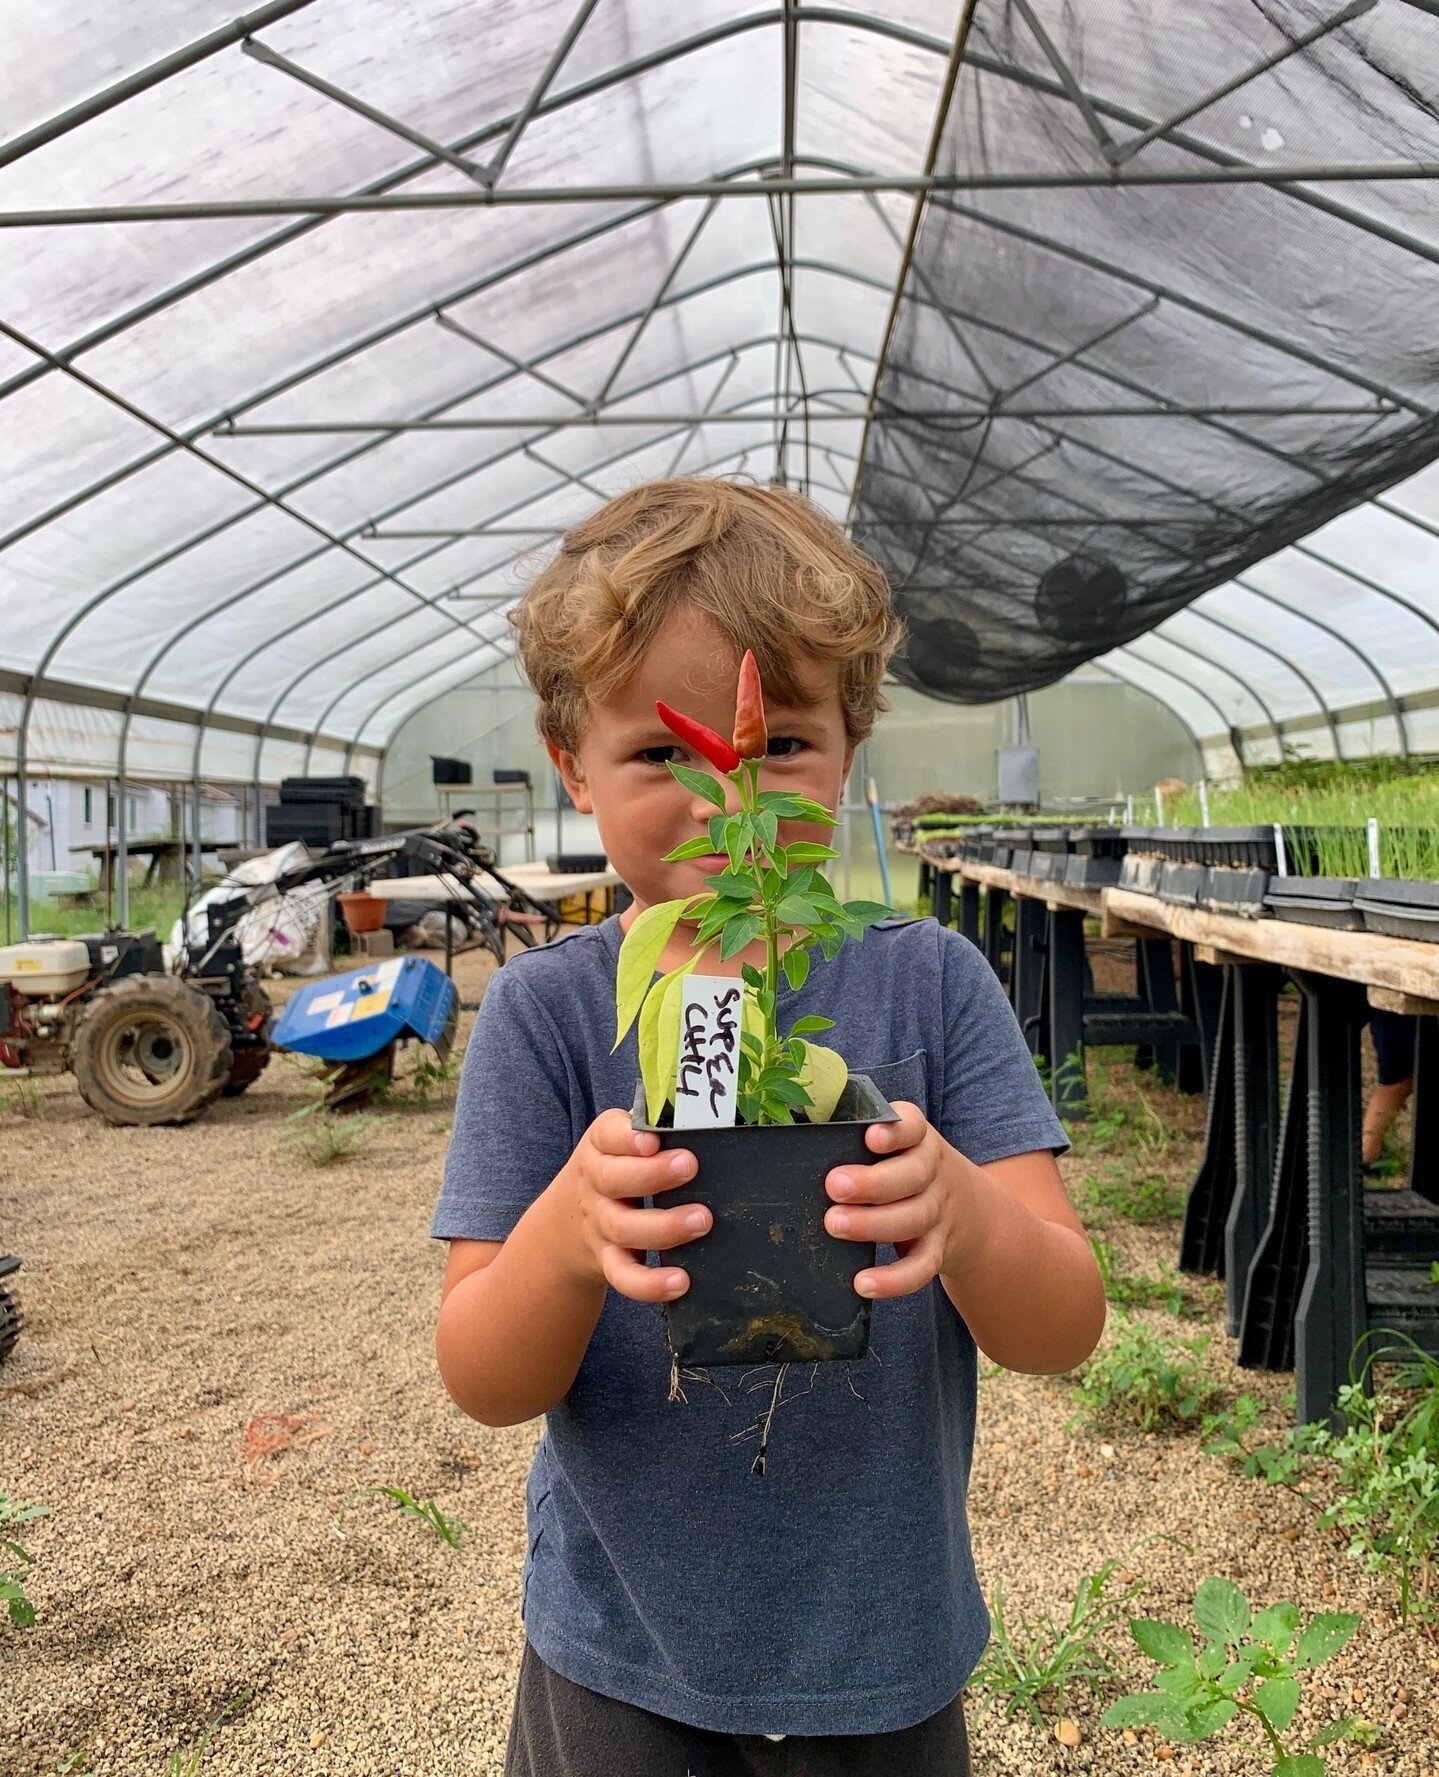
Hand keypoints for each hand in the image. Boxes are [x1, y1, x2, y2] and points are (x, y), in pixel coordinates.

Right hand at [558, 1109, 709, 1303]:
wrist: (566, 1224)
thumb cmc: (616, 1169)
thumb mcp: (620, 1142)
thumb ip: (655, 1128)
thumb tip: (710, 1116)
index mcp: (600, 1146)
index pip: (607, 1137)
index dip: (628, 1138)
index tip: (653, 1139)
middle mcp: (595, 1185)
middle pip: (613, 1180)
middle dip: (653, 1174)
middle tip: (690, 1166)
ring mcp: (600, 1226)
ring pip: (623, 1229)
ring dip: (664, 1227)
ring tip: (702, 1220)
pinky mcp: (608, 1261)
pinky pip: (624, 1276)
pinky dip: (649, 1284)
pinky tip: (680, 1282)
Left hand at [823, 1101, 973, 1298]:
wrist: (974, 1211)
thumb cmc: (905, 1168)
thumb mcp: (897, 1145)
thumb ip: (857, 1138)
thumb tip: (799, 1143)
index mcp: (918, 1139)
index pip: (914, 1127)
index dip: (895, 1131)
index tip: (870, 1136)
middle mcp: (934, 1172)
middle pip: (914, 1175)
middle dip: (873, 1182)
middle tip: (834, 1186)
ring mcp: (939, 1212)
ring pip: (915, 1218)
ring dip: (873, 1224)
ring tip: (834, 1224)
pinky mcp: (938, 1248)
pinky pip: (922, 1266)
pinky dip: (895, 1280)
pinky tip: (864, 1283)